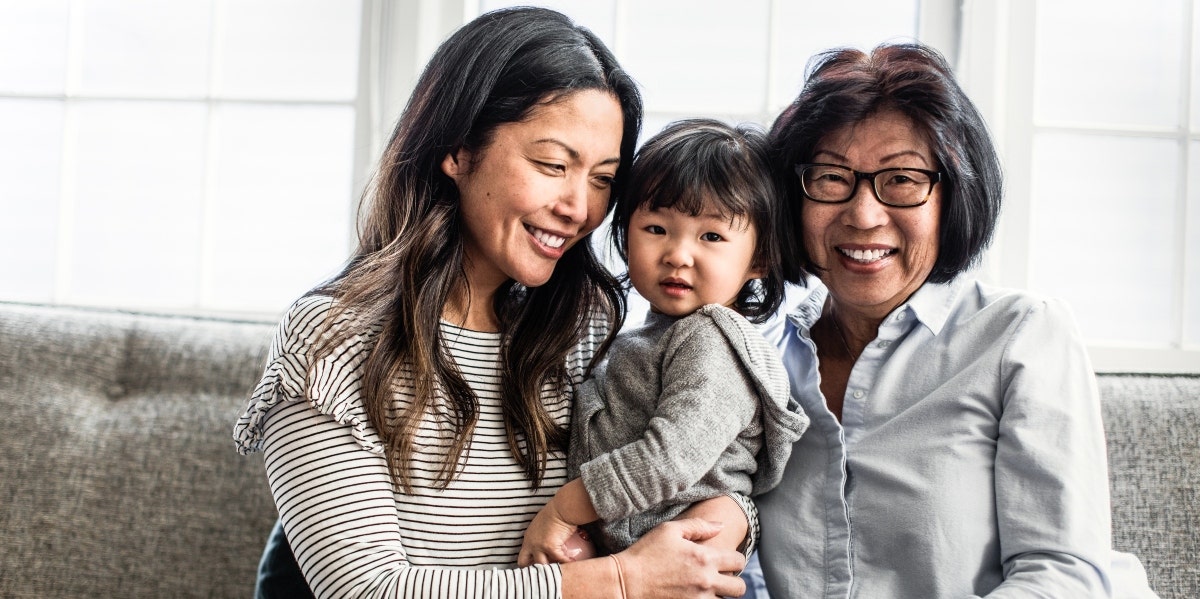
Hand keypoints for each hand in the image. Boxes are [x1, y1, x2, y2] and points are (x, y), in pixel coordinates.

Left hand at [519, 500, 583, 565]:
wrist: (561, 507)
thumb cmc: (556, 511)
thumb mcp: (543, 524)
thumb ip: (543, 535)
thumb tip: (552, 540)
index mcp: (528, 537)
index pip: (523, 556)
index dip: (529, 563)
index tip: (538, 566)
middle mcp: (530, 543)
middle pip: (524, 563)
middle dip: (532, 569)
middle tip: (544, 571)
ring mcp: (539, 546)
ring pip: (541, 565)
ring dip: (550, 568)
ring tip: (559, 570)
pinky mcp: (550, 547)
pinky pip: (560, 560)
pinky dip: (567, 562)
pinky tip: (573, 563)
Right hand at [617, 518, 746, 597]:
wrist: (625, 582)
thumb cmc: (645, 553)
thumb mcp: (669, 530)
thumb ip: (699, 526)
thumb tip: (722, 525)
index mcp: (704, 557)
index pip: (739, 561)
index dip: (734, 559)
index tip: (725, 560)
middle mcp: (706, 581)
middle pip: (739, 588)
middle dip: (734, 582)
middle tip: (721, 577)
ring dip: (719, 594)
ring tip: (705, 587)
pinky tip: (696, 595)